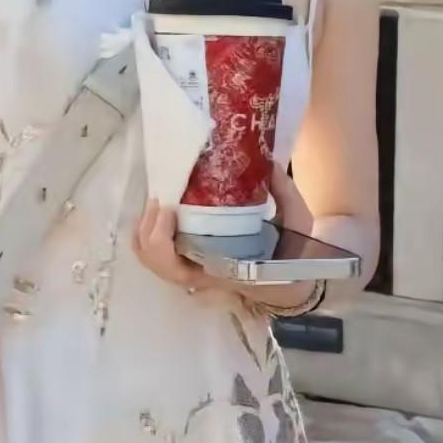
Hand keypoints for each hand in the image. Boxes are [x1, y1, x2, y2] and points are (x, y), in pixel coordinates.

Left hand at [131, 165, 317, 312]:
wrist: (292, 280)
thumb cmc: (292, 252)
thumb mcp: (296, 222)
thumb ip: (282, 193)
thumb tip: (268, 162)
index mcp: (227, 270)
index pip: (182, 271)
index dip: (163, 244)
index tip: (170, 210)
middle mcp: (205, 275)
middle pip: (160, 265)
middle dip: (151, 232)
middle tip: (161, 201)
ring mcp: (195, 271)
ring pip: (154, 262)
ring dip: (146, 231)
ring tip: (158, 202)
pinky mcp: (190, 262)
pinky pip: (157, 255)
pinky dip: (148, 234)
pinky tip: (158, 211)